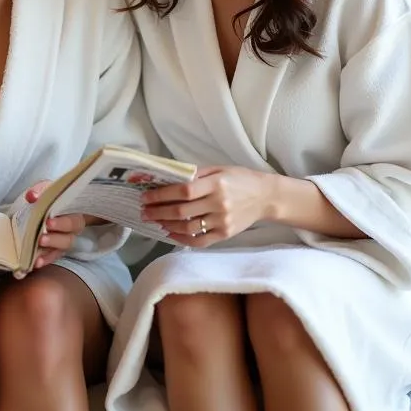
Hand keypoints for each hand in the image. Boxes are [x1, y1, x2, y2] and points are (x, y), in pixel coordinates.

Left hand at [22, 181, 87, 271]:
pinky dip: (44, 260)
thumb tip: (32, 196)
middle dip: (54, 238)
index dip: (62, 223)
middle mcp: (71, 231)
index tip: (48, 222)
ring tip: (37, 248)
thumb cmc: (50, 196)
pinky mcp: (55, 251)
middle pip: (68, 238)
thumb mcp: (47, 188)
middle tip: (41, 237)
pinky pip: (52, 257)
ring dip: (49, 250)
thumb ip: (40, 190)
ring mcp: (63, 242)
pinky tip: (35, 262)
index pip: (72, 220)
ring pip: (61, 249)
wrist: (47, 205)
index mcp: (73, 214)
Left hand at [140, 166, 274, 247]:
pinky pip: (200, 241)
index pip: (183, 191)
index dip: (162, 195)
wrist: (266, 197)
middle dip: (158, 212)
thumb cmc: (240, 179)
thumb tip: (169, 177)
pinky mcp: (225, 235)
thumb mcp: (218, 169)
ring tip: (155, 221)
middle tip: (144, 211)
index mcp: (216, 184)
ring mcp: (222, 222)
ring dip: (167, 225)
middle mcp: (219, 204)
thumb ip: (195, 174)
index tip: (146, 197)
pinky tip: (170, 233)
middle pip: (182, 211)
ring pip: (188, 228)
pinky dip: (182, 240)